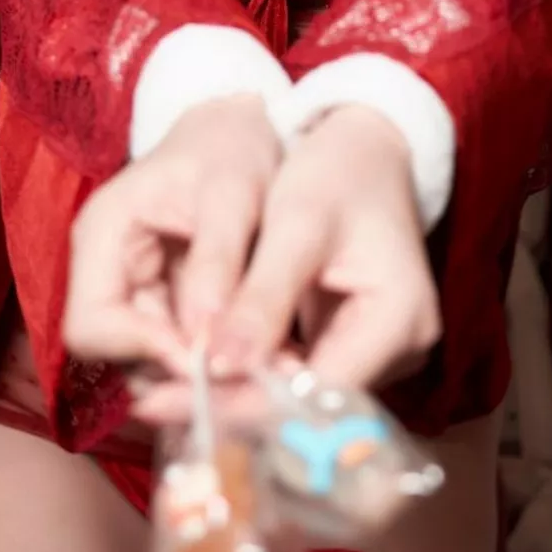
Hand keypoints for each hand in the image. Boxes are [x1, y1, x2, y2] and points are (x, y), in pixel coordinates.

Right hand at [61, 94, 282, 378]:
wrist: (238, 129)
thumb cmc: (230, 147)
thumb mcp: (234, 192)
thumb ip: (217, 260)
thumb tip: (203, 339)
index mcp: (103, 235)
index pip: (89, 326)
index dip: (142, 351)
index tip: (208, 359)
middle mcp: (106, 271)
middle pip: (120, 355)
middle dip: (182, 371)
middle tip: (253, 377)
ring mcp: (132, 290)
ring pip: (153, 362)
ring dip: (207, 371)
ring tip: (271, 368)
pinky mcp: (164, 304)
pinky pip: (182, 349)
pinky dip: (220, 358)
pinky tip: (267, 354)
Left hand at [132, 104, 441, 420]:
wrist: (367, 147)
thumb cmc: (337, 172)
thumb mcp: (296, 223)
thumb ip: (262, 297)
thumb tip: (217, 364)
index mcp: (398, 319)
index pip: (317, 392)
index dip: (246, 402)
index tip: (174, 398)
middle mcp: (400, 350)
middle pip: (308, 404)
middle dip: (231, 404)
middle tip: (151, 402)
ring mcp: (381, 353)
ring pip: (300, 396)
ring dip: (236, 394)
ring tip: (161, 390)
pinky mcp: (355, 345)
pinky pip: (301, 374)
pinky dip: (252, 373)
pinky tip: (198, 369)